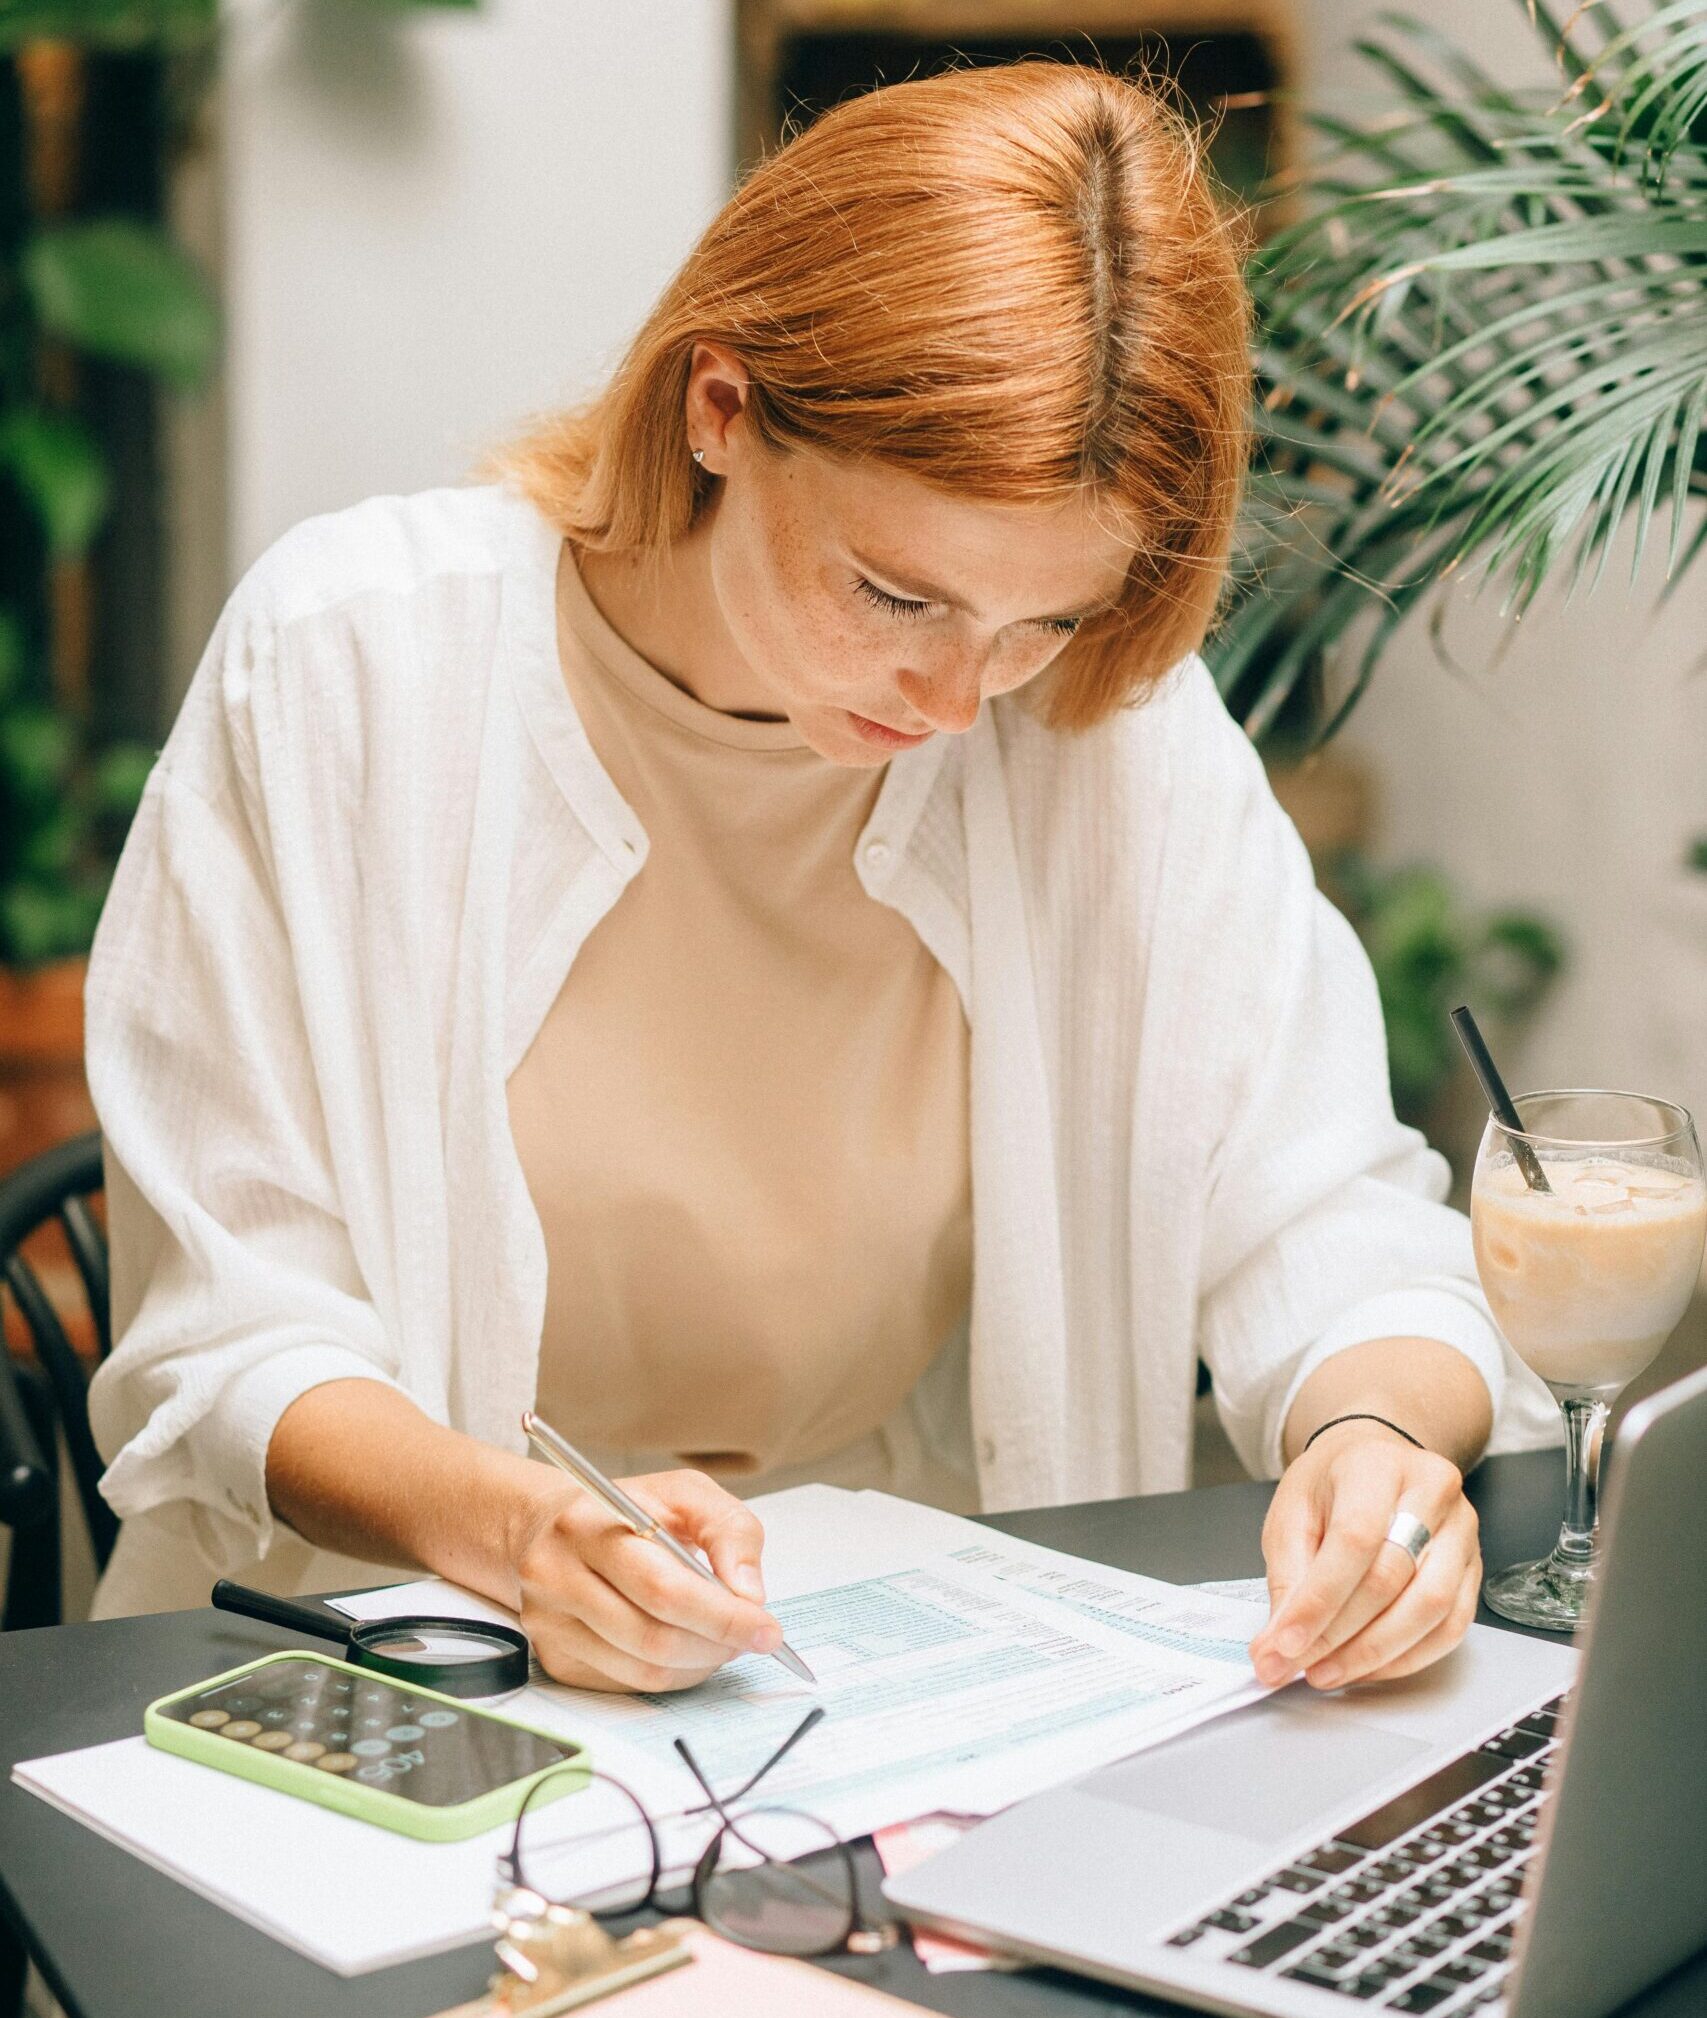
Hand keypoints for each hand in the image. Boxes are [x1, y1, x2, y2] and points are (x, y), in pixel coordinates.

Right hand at [509, 1468, 783, 1691]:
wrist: (545, 1528)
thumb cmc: (627, 1509)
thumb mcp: (684, 1493)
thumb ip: (728, 1530)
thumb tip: (750, 1595)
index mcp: (588, 1524)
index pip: (663, 1588)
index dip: (722, 1616)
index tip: (767, 1628)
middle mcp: (557, 1576)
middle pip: (653, 1637)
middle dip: (717, 1644)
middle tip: (751, 1637)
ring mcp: (551, 1624)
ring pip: (644, 1670)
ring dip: (699, 1665)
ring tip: (722, 1640)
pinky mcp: (555, 1659)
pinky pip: (628, 1684)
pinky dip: (672, 1675)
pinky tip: (687, 1648)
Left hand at [1247, 1421, 1480, 1690]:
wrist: (1375, 1461)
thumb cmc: (1333, 1485)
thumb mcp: (1291, 1513)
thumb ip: (1286, 1579)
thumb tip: (1276, 1649)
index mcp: (1376, 1466)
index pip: (1354, 1539)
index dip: (1320, 1601)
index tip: (1284, 1645)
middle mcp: (1431, 1491)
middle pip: (1392, 1577)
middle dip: (1339, 1635)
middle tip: (1297, 1664)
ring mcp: (1462, 1529)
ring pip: (1431, 1608)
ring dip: (1375, 1654)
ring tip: (1328, 1671)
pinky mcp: (1474, 1566)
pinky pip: (1452, 1626)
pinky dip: (1407, 1657)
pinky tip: (1368, 1666)